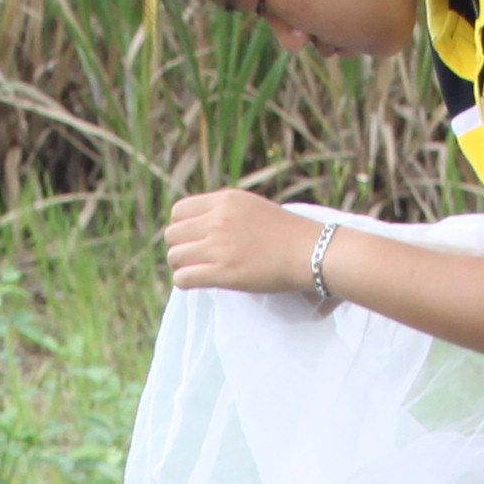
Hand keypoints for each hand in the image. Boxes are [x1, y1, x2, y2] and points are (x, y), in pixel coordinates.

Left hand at [162, 188, 323, 296]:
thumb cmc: (289, 233)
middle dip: (179, 247)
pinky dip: (184, 282)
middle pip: (172, 234)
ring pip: (175, 256)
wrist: (312, 251)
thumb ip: (227, 212)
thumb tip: (202, 226)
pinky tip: (195, 284)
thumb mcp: (253, 207)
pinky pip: (183, 277)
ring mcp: (219, 246)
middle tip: (192, 258)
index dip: (182, 227)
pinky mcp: (223, 272)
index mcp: (225, 200)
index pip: (179, 211)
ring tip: (194, 271)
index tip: (193, 239)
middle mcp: (218, 220)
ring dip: (181, 266)